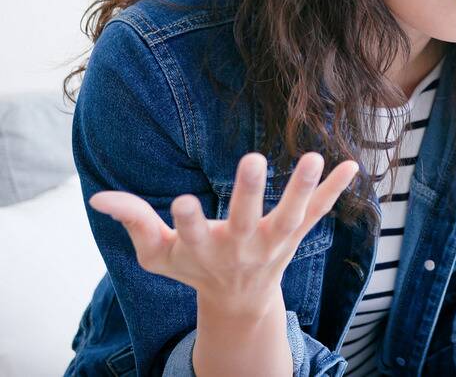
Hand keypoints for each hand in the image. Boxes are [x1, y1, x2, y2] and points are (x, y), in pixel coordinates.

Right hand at [87, 151, 358, 317]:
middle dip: (248, 192)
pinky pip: (319, 212)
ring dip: (301, 188)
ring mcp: (273, 241)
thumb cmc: (193, 268)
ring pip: (291, 216)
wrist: (239, 301)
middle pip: (246, 219)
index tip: (182, 201)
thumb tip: (98, 197)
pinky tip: (353, 165)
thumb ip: (134, 223)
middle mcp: (241, 246)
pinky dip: (336, 190)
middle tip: (251, 159)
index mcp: (203, 249)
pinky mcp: (296, 234)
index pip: (190, 234)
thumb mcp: (157, 255)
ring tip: (313, 158)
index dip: (186, 219)